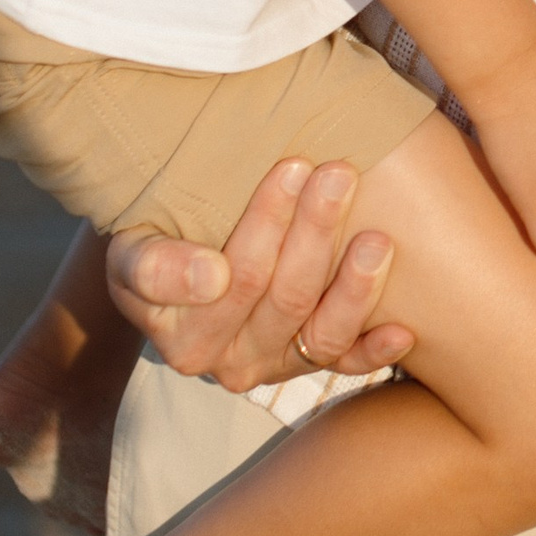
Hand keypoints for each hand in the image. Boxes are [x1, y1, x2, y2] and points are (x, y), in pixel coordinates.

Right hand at [108, 158, 417, 392]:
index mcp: (185, 338)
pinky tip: (403, 331)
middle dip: (315, 230)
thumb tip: (211, 278)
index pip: (236, 277)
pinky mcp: (311, 367)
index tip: (294, 167)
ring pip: (322, 330)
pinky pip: (346, 364)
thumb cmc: (155, 247)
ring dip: (355, 285)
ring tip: (377, 237)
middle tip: (339, 173)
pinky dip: (375, 351)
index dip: (267, 221)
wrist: (175, 265)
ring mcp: (275, 368)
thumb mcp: (132, 252)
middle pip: (285, 296)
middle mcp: (230, 363)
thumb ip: (155, 267)